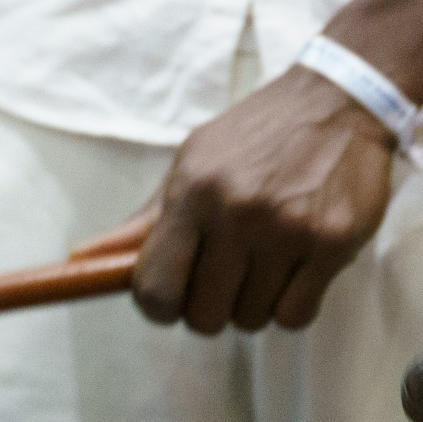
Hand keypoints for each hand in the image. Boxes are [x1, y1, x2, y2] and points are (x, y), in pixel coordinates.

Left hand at [131, 67, 394, 334]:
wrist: (338, 102)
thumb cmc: (257, 136)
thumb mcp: (194, 162)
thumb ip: (147, 219)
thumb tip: (84, 258)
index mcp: (194, 190)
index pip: (155, 286)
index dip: (159, 307)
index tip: (173, 300)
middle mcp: (238, 212)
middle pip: (204, 315)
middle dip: (210, 309)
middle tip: (225, 280)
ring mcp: (288, 230)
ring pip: (252, 320)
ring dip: (254, 304)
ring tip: (266, 264)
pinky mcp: (333, 243)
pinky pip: (297, 315)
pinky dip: (291, 305)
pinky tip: (294, 273)